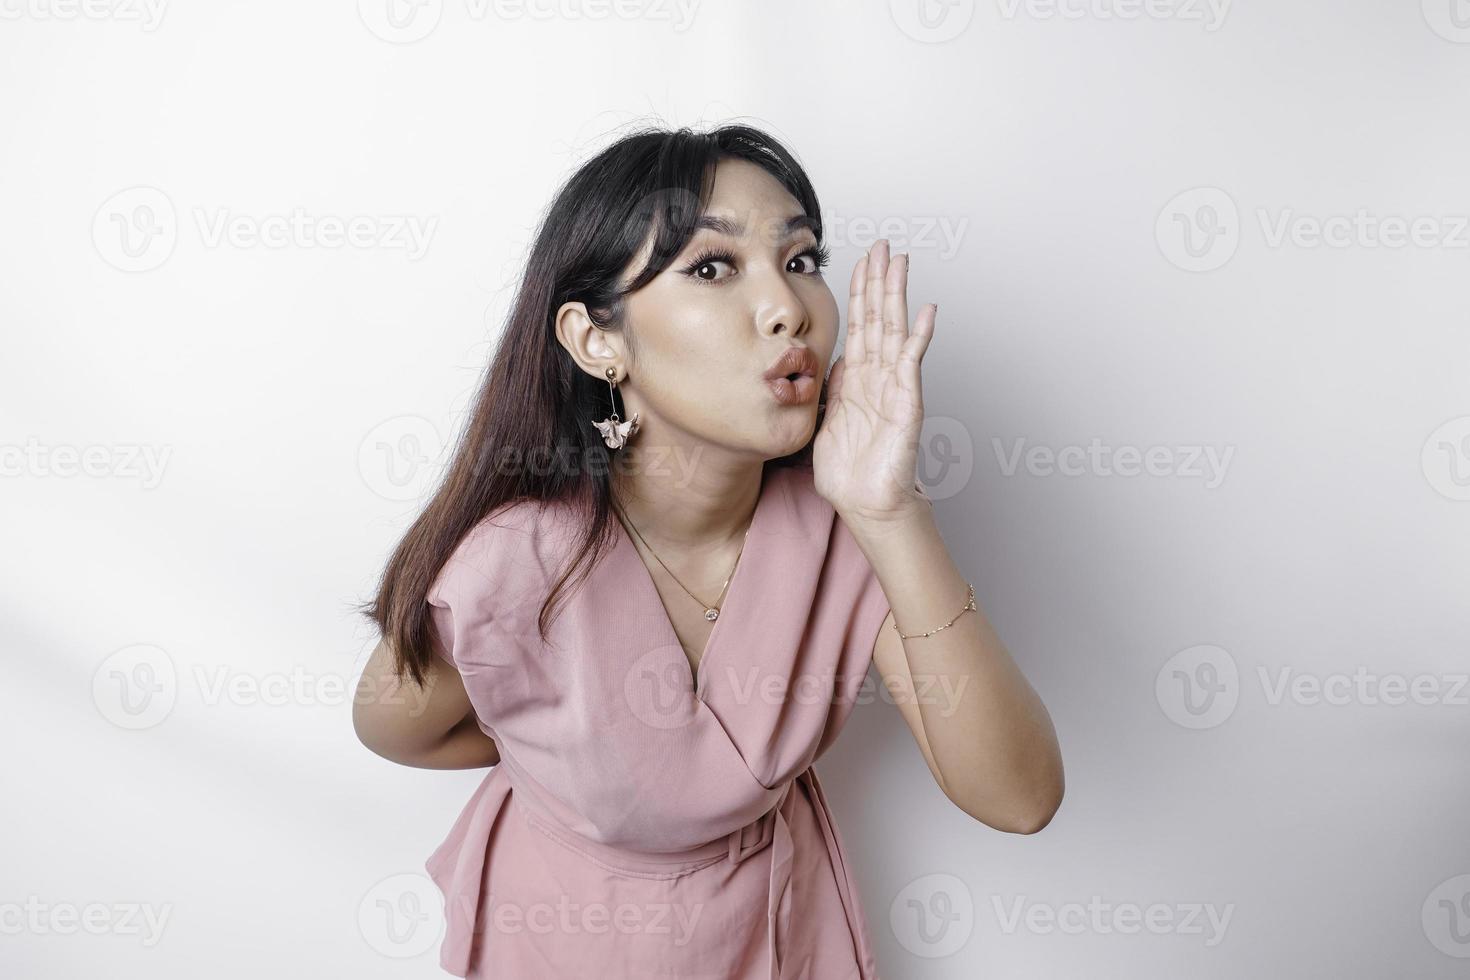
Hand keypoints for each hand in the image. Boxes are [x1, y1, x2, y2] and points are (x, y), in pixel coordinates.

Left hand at [813, 238, 935, 524]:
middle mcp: (878, 377)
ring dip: (896, 295)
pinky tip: (926, 311)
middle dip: (878, 281)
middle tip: (882, 246)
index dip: (860, 294)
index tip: (861, 262)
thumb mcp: (825, 422)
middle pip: (878, 318)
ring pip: (894, 330)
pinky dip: (919, 336)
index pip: (859, 326)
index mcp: (857, 380)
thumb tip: (831, 362)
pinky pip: (913, 363)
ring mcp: (895, 387)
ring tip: (900, 262)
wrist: (864, 504)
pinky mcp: (907, 402)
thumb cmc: (848, 473)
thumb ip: (830, 390)